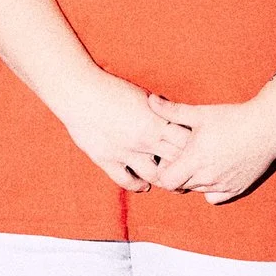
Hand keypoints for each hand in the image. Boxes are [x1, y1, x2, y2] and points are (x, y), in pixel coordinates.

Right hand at [57, 73, 191, 193]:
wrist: (79, 91)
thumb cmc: (112, 90)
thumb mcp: (144, 97)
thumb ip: (161, 113)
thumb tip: (178, 119)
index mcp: (156, 120)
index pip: (186, 142)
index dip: (195, 149)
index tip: (197, 152)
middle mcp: (144, 138)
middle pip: (175, 162)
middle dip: (185, 168)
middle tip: (189, 172)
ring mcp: (125, 151)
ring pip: (155, 176)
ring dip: (164, 181)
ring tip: (169, 182)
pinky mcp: (107, 160)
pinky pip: (127, 181)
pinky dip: (139, 186)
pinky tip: (144, 184)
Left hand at [146, 88, 275, 203]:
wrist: (267, 127)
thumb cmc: (232, 118)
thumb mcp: (200, 113)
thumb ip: (172, 111)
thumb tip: (150, 101)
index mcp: (195, 160)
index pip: (166, 181)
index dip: (163, 172)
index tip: (169, 159)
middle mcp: (207, 177)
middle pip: (180, 186)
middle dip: (178, 174)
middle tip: (184, 157)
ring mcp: (222, 185)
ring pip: (197, 191)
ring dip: (194, 180)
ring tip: (201, 160)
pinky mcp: (236, 189)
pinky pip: (214, 198)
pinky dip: (210, 189)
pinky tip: (214, 172)